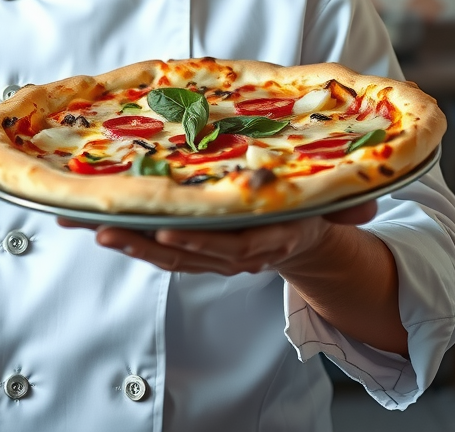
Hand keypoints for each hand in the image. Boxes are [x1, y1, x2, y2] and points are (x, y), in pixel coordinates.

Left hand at [58, 200, 376, 276]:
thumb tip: (368, 202)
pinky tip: (93, 220)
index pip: (233, 246)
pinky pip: (156, 247)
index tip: (168, 233)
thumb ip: (349, 205)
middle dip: (142, 243)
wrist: (303, 237)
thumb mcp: (335, 205)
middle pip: (185, 252)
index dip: (200, 242)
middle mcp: (237, 251)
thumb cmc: (311, 205)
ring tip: (85, 222)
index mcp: (272, 238)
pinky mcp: (193, 247)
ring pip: (162, 253)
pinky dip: (125, 236)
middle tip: (106, 228)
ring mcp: (212, 252)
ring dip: (123, 239)